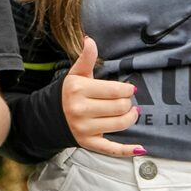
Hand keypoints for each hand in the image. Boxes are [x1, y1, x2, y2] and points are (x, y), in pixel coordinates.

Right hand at [60, 35, 143, 157]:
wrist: (50, 116)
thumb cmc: (69, 92)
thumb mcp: (76, 73)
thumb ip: (86, 57)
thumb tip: (90, 40)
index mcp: (78, 90)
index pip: (115, 91)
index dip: (128, 90)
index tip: (129, 89)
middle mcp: (80, 110)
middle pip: (120, 107)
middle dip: (128, 103)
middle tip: (126, 101)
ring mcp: (84, 128)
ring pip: (119, 124)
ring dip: (130, 118)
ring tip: (130, 112)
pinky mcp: (87, 143)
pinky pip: (111, 149)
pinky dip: (127, 150)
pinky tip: (140, 148)